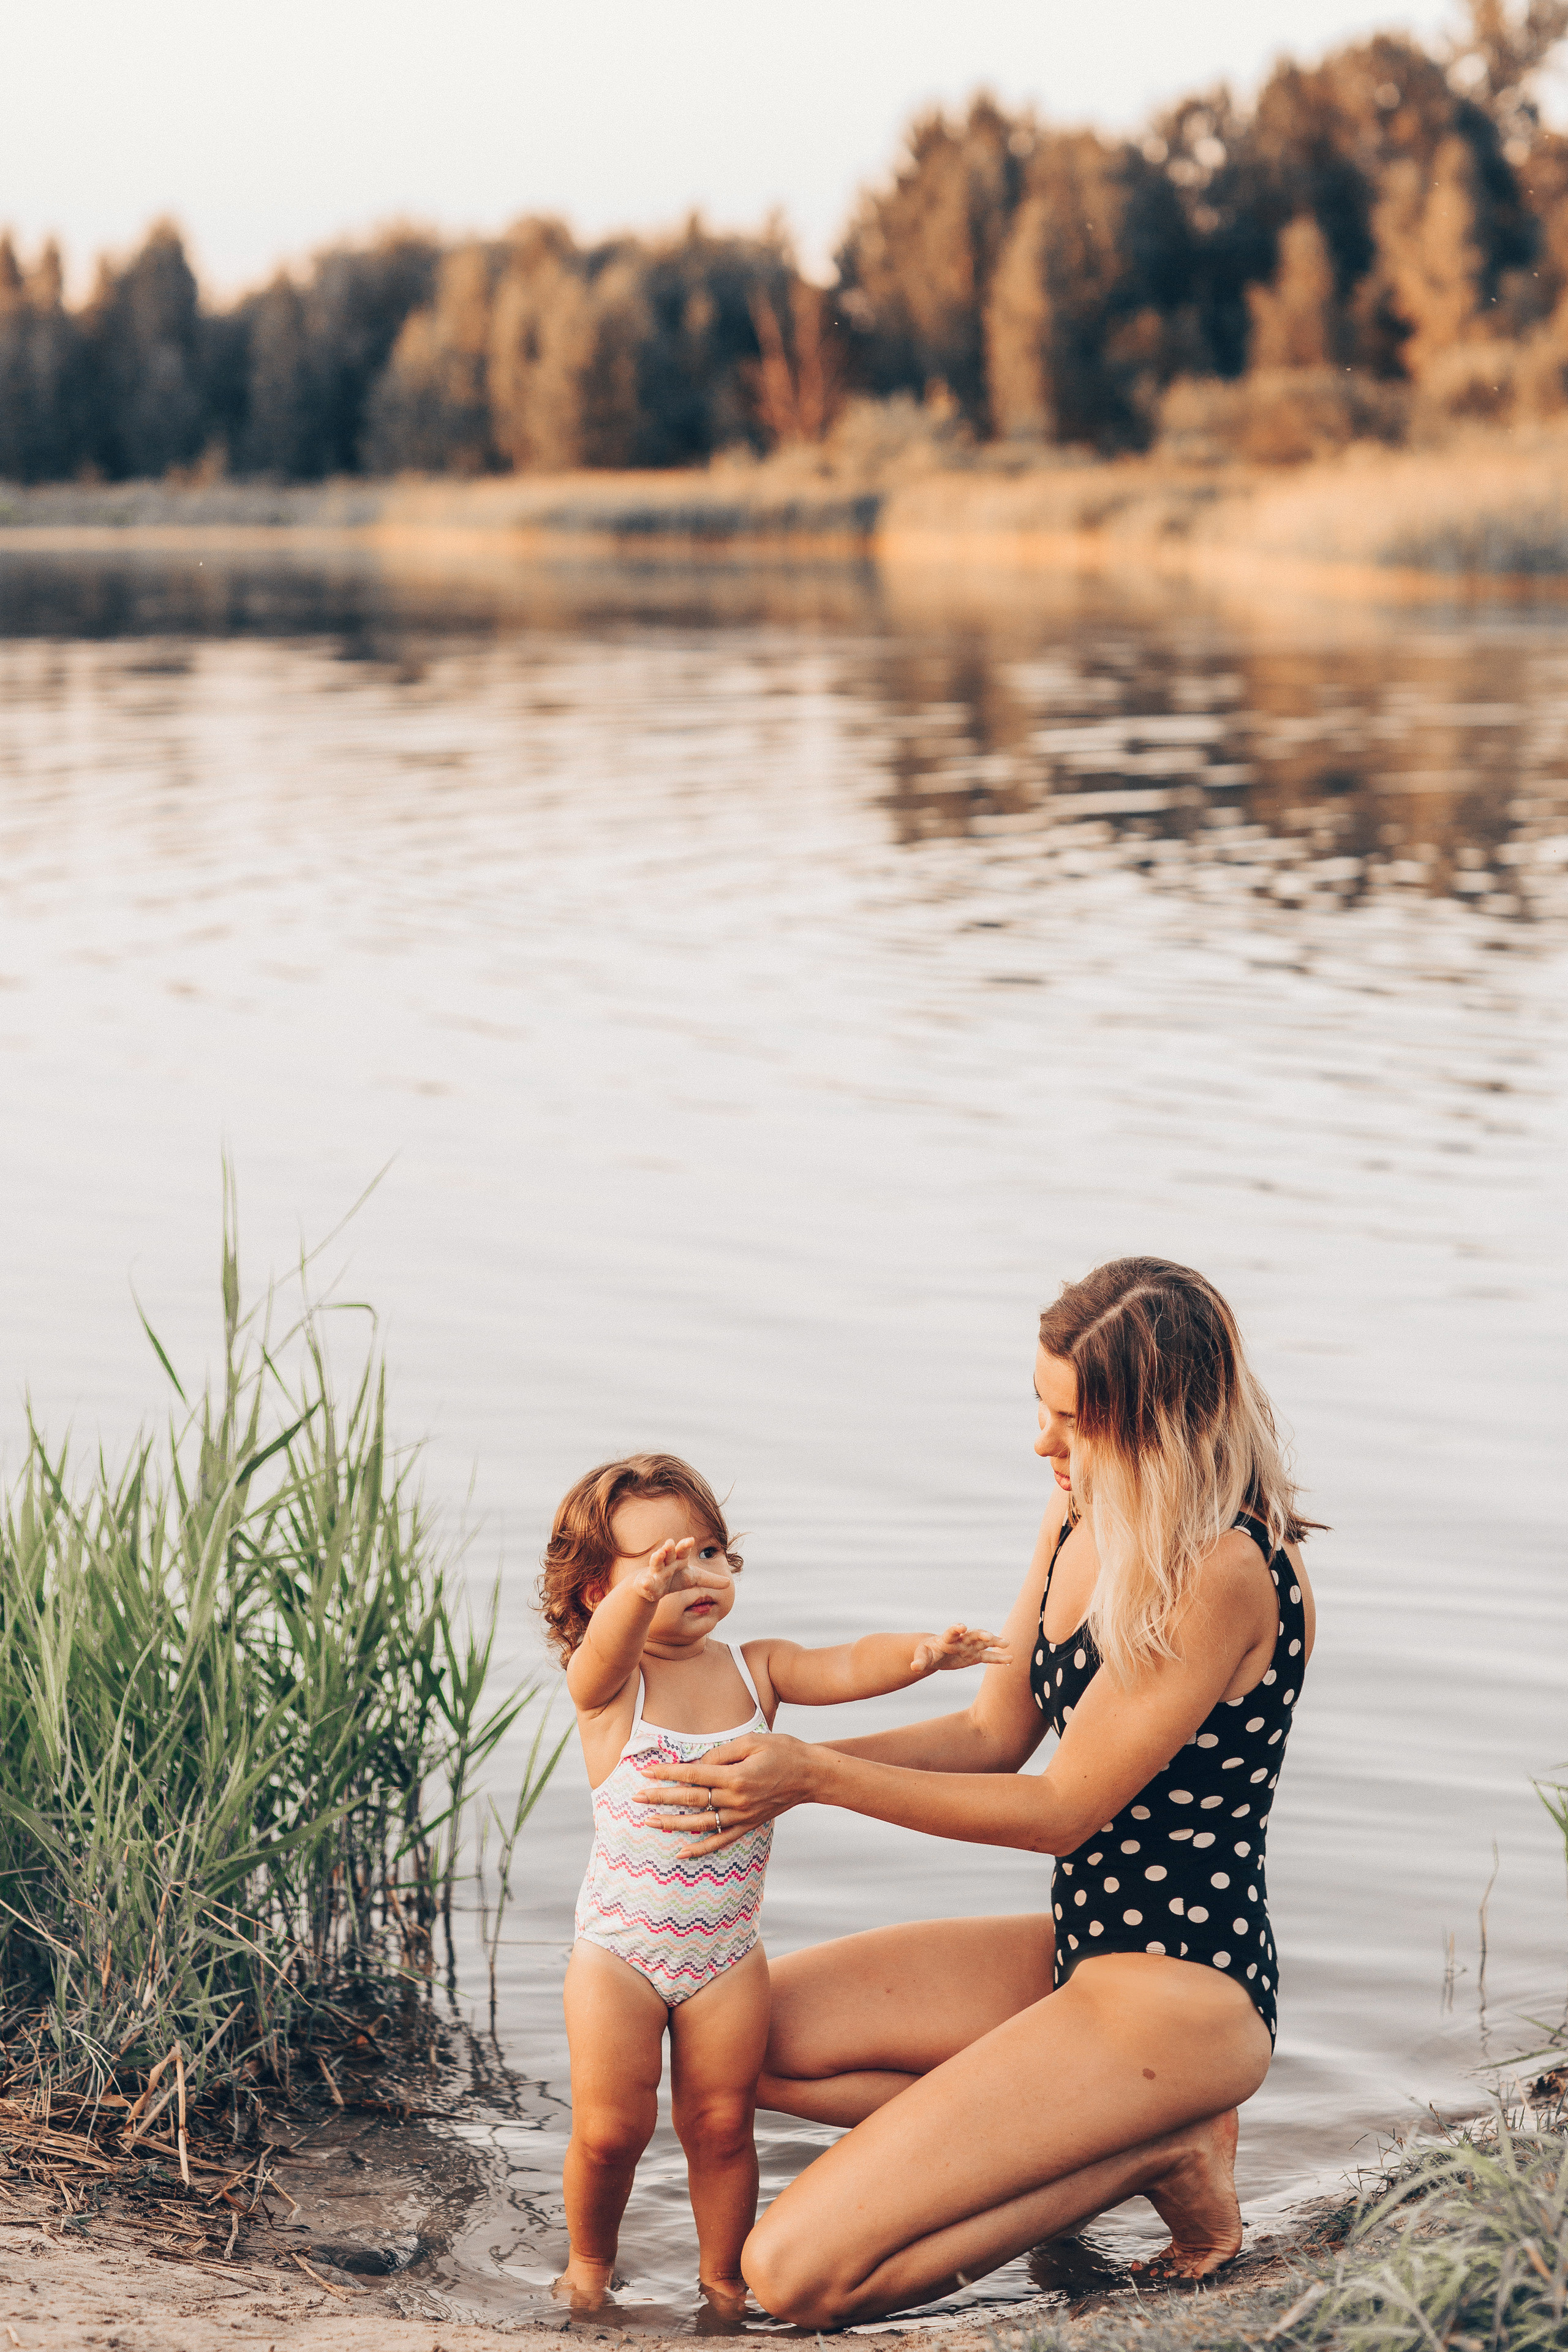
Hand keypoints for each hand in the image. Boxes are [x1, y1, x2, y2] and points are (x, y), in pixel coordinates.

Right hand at [631, 1537, 732, 1606]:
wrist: (651, 1586)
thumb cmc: (673, 1579)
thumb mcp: (693, 1579)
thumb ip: (710, 1580)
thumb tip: (729, 1583)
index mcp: (678, 1560)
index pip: (683, 1551)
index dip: (685, 1545)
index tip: (691, 1540)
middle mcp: (666, 1563)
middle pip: (668, 1554)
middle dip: (669, 1549)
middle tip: (670, 1543)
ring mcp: (655, 1573)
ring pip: (655, 1564)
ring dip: (657, 1559)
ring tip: (658, 1554)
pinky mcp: (646, 1584)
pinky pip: (646, 1583)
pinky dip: (646, 1583)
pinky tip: (646, 1583)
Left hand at [637, 1732, 815, 1855]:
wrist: (812, 1776)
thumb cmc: (783, 1751)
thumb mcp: (752, 1741)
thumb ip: (722, 1753)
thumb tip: (697, 1764)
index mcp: (736, 1776)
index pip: (693, 1775)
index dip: (668, 1773)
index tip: (647, 1772)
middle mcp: (736, 1800)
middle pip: (691, 1800)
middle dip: (661, 1799)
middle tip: (636, 1798)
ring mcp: (742, 1816)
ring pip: (701, 1824)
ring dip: (673, 1824)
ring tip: (650, 1822)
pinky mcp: (749, 1825)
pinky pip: (721, 1840)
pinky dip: (700, 1849)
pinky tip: (681, 1853)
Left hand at [909, 1624, 1010, 1675]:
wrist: (935, 1653)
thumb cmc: (927, 1653)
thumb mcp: (922, 1657)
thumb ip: (920, 1661)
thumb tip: (914, 1667)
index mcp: (947, 1639)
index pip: (952, 1632)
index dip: (956, 1629)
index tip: (962, 1627)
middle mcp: (961, 1640)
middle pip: (973, 1634)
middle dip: (981, 1634)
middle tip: (990, 1636)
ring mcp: (969, 1647)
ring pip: (984, 1643)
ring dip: (995, 1642)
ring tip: (1008, 1644)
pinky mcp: (975, 1656)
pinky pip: (988, 1656)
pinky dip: (998, 1658)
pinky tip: (1010, 1660)